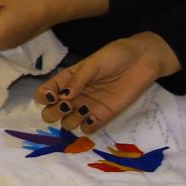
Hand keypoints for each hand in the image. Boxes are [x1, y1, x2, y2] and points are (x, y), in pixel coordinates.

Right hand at [36, 32, 178, 133]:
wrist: (142, 61)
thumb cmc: (115, 56)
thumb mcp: (93, 63)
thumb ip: (77, 80)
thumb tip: (63, 96)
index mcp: (66, 80)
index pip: (44, 93)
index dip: (44, 98)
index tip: (54, 96)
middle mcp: (73, 96)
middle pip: (51, 113)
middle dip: (54, 112)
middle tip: (68, 105)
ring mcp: (86, 107)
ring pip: (67, 124)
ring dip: (70, 120)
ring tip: (85, 109)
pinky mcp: (102, 116)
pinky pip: (87, 129)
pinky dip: (86, 127)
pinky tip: (94, 116)